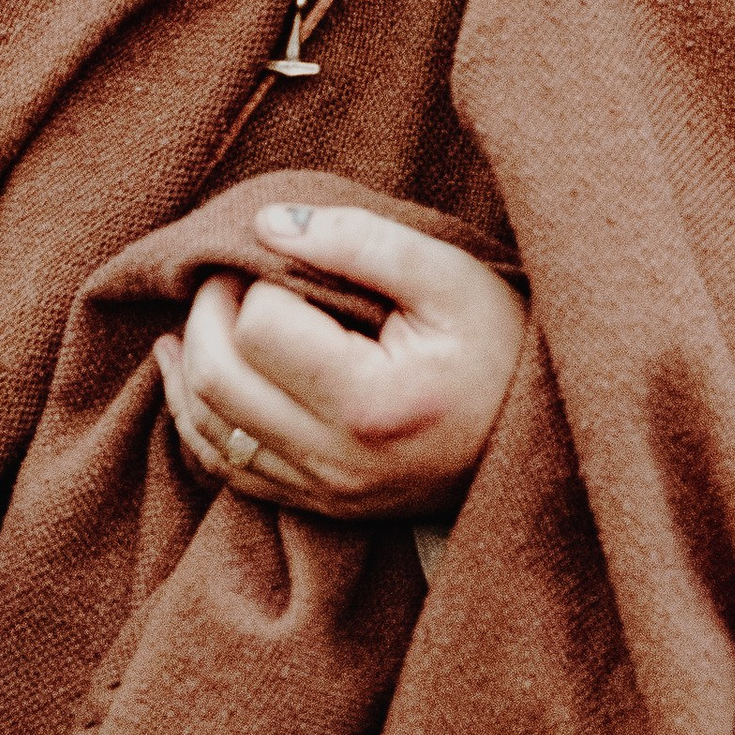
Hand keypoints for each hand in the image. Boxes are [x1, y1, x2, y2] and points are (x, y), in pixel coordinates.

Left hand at [153, 198, 524, 523]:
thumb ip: (359, 240)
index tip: (286, 256)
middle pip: (217, 383)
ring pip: (207, 433)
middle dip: (209, 314)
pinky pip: (226, 472)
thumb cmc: (502, 345)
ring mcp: (326, 494)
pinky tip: (197, 372)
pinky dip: (199, 419)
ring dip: (190, 366)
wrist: (544, 437)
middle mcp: (338, 462)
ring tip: (207, 314)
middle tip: (233, 275)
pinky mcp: (321, 508)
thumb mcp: (449, 275)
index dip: (259, 280)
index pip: (259, 329)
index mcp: (370, 403)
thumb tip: (265, 226)